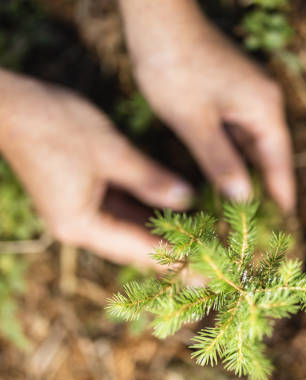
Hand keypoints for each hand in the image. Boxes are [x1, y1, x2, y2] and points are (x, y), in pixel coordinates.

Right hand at [0, 70, 192, 266]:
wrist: (8, 106)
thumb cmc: (56, 125)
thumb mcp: (111, 151)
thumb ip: (150, 179)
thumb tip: (187, 198)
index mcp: (82, 225)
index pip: (139, 249)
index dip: (176, 260)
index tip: (209, 273)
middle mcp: (79, 227)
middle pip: (133, 246)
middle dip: (171, 253)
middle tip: (210, 266)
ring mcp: (78, 212)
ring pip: (128, 229)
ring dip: (160, 234)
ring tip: (198, 243)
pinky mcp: (79, 196)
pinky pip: (118, 211)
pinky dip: (144, 213)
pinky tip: (171, 213)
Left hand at [135, 15, 294, 208]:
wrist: (158, 17)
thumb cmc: (174, 68)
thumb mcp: (195, 123)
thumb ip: (220, 161)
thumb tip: (242, 195)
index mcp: (263, 106)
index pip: (278, 158)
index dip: (281, 189)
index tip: (287, 216)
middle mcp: (262, 98)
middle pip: (268, 149)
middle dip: (263, 182)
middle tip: (260, 218)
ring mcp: (245, 90)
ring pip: (250, 139)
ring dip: (245, 166)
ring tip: (241, 201)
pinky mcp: (228, 86)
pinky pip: (236, 126)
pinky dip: (231, 149)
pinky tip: (221, 169)